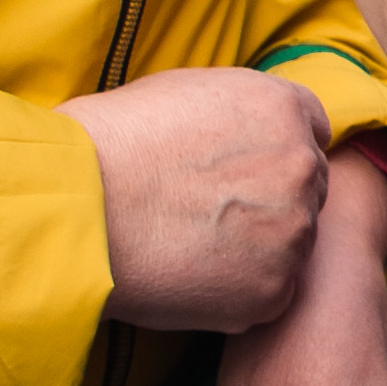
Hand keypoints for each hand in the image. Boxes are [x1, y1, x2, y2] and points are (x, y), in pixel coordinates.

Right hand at [64, 64, 335, 332]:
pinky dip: (238, 292)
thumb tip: (243, 129)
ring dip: (257, 248)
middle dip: (270, 200)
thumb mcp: (182, 92)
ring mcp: (292, 232)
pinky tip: (190, 277)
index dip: (275, 151)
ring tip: (191, 246)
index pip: (310, 130)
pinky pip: (269, 294)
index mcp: (282, 108)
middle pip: (306, 189)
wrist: (76, 207)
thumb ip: (235, 109)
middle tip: (212, 214)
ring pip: (290, 244)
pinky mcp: (273, 290)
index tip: (244, 169)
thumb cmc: (108, 143)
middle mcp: (301, 166)